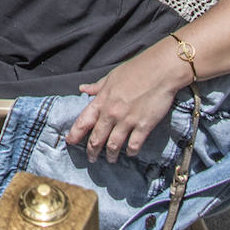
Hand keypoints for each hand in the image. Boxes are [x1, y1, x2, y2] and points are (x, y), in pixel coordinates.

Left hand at [65, 45, 181, 162]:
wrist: (159, 71)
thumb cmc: (135, 70)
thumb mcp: (111, 77)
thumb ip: (97, 87)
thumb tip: (82, 89)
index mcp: (102, 99)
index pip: (84, 120)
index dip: (75, 133)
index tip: (70, 141)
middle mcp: (112, 112)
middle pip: (97, 138)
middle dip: (92, 150)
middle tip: (91, 158)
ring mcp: (127, 120)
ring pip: (114, 145)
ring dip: (111, 155)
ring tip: (110, 159)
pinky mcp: (144, 126)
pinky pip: (133, 145)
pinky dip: (130, 152)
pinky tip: (130, 153)